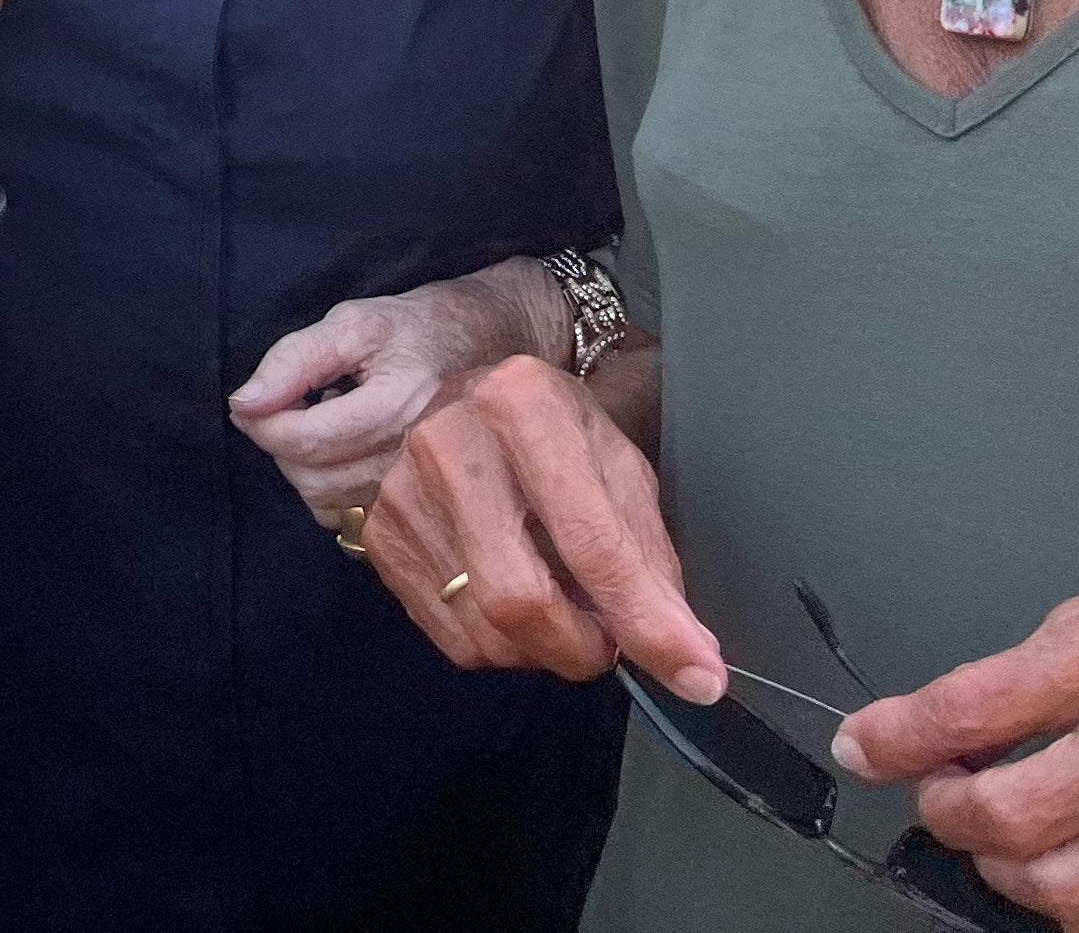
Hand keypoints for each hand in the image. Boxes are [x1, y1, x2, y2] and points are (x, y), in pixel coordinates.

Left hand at [227, 263, 564, 522]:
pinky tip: (343, 450)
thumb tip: (244, 402)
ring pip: (325, 504)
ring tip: (324, 420)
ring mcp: (420, 492)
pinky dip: (327, 489)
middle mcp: (413, 460)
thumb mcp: (358, 321)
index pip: (306, 440)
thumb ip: (295, 359)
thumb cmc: (425, 326)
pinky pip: (349, 519)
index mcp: (399, 408)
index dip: (262, 421)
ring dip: (303, 466)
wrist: (497, 345)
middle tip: (289, 402)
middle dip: (280, 441)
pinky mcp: (420, 507)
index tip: (250, 400)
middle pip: (311, 477)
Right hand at [366, 353, 723, 700]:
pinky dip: (499, 645)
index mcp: (522, 404)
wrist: (473, 404)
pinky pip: (450, 636)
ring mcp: (403, 489)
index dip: (646, 619)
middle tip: (610, 646)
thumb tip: (692, 662)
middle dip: (581, 649)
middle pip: (518, 597)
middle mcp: (448, 440)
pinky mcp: (381, 533)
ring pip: (483, 630)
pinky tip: (514, 603)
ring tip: (563, 614)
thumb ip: (650, 562)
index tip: (697, 675)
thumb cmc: (557, 435)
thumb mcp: (619, 471)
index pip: (590, 539)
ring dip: (542, 651)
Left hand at [835, 562, 1078, 931]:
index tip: (865, 745)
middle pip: (1015, 814)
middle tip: (938, 794)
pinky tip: (1069, 875)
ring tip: (1000, 836)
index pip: (981, 706)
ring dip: (1006, 872)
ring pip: (1067, 886)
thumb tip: (956, 718)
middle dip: (946, 813)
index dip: (901, 735)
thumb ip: (1042, 662)